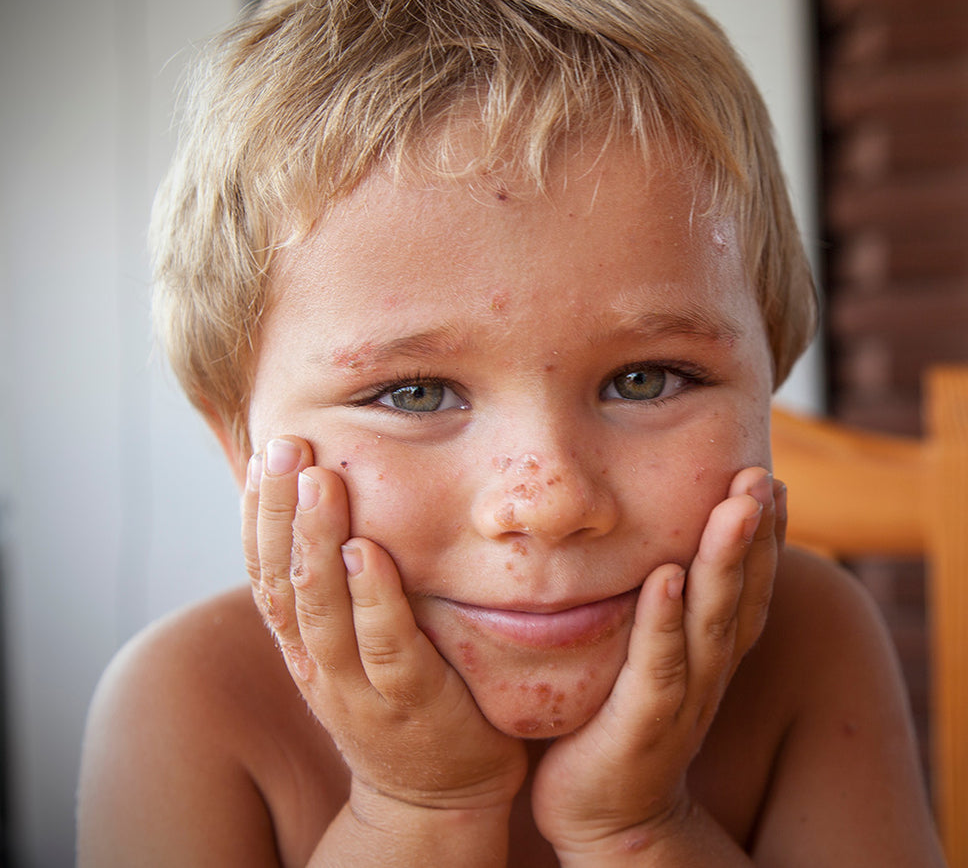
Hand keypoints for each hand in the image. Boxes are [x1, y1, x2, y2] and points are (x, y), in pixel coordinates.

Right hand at [242, 436, 527, 819]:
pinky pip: (387, 647)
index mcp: (303, 644)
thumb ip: (339, 587)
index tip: (268, 449)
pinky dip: (374, 600)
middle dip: (279, 511)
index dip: (259, 511)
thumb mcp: (354, 642)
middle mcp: (318, 665)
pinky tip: (370, 553)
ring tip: (318, 482)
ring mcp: (361, 688)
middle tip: (285, 444)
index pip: (266, 570)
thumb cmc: (400, 696)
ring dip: (317, 544)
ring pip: (324, 611)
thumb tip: (329, 508)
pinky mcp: (412, 704)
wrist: (437, 792)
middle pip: (285, 581)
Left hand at [530, 467, 784, 859]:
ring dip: (726, 561)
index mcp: (713, 652)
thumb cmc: (621, 718)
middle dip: (755, 532)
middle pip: (742, 594)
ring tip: (736, 505)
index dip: (767, 536)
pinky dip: (664, 621)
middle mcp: (709, 671)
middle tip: (762, 474)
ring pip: (712, 622)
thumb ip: (664, 607)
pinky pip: (657, 668)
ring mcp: (681, 699)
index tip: (772, 479)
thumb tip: (660, 541)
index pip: (750, 586)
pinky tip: (667, 576)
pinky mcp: (641, 725)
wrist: (604, 814)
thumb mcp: (653, 655)